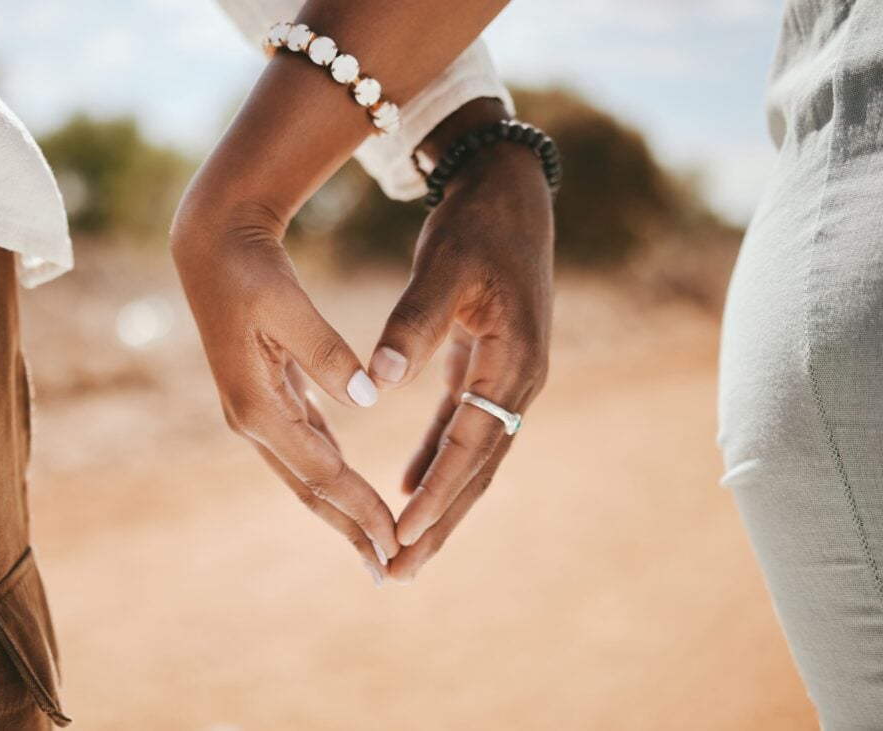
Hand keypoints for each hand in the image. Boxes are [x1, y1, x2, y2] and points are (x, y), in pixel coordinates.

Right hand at [171, 196, 400, 578]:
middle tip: (388, 570)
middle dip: (351, 530)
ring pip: (307, 474)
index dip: (360, 507)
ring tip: (375, 545)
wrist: (212, 249)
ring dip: (343, 511)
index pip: (321, 470)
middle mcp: (254, 419)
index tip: (394, 538)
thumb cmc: (249, 270)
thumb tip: (366, 398)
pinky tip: (352, 494)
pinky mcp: (268, 398)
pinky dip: (331, 477)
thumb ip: (326, 352)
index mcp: (257, 405)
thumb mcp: (287, 304)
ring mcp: (257, 412)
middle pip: (311, 489)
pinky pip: (306, 449)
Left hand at [368, 143, 554, 581]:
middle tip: (400, 571)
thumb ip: (411, 327)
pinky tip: (410, 485)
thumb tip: (376, 384)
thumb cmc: (477, 228)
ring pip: (473, 457)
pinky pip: (466, 428)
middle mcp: (520, 381)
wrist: (507, 195)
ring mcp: (508, 379)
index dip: (437, 488)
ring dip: (441, 502)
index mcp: (514, 363)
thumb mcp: (443, 269)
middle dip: (440, 523)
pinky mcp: (490, 369)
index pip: (472, 442)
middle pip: (478, 469)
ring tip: (406, 548)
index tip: (402, 529)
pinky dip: (439, 459)